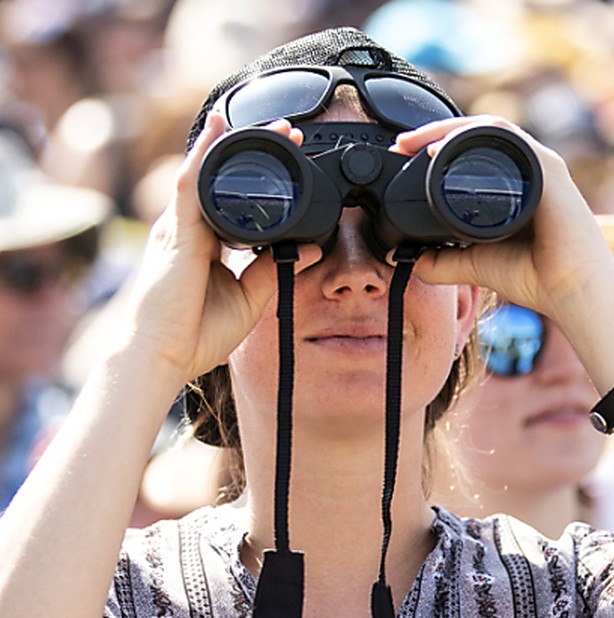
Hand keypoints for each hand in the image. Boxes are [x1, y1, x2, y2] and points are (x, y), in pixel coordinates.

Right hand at [124, 113, 320, 385]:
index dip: (258, 175)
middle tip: (289, 130)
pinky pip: (190, 185)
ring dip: (236, 144)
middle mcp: (188, 229)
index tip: (291, 156)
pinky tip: (221, 132)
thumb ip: (273, 271)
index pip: (231, 197)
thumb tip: (307, 249)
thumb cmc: (196, 334)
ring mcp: (179, 228)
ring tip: (269, 124)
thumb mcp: (248, 299)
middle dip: (252, 150)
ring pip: (206, 171)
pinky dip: (205, 156)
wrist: (164, 355)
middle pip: (220, 178)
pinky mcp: (175, 233)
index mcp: (203, 243)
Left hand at [402, 116, 613, 318]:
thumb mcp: (476, 265)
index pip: (475, 151)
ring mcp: (542, 166)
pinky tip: (443, 149)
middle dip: (435, 132)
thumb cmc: (539, 279)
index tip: (403, 155)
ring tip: (416, 142)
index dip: (437, 146)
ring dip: (448, 129)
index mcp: (519, 185)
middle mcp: (532, 170)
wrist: (574, 293)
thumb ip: (444, 261)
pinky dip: (471, 136)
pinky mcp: (549, 169)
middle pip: (479, 134)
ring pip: (489, 129)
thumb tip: (408, 259)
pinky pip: (507, 137)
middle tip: (402, 143)